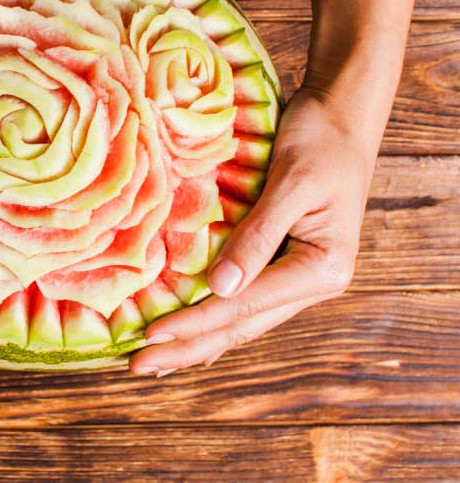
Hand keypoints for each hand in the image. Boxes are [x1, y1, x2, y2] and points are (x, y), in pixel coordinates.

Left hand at [129, 82, 377, 376]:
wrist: (344, 115)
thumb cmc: (320, 141)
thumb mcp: (290, 184)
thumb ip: (256, 237)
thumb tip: (221, 289)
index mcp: (322, 268)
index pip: (244, 305)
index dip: (195, 323)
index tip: (151, 336)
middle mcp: (313, 282)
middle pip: (241, 326)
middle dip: (189, 348)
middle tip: (138, 367)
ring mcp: (299, 277)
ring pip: (240, 321)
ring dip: (197, 342)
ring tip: (154, 361)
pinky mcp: (283, 264)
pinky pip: (242, 301)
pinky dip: (212, 319)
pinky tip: (187, 335)